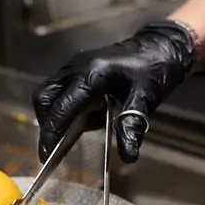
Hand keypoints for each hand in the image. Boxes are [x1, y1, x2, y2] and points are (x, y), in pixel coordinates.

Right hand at [32, 21, 195, 163]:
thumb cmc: (154, 70)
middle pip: (44, 98)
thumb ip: (132, 125)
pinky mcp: (75, 69)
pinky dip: (63, 109)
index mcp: (92, 73)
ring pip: (48, 94)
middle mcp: (76, 67)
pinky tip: (83, 120)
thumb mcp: (146, 98)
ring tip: (69, 136)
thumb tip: (128, 156)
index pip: (62, 107)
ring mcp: (73, 66)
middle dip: (46, 125)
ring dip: (53, 117)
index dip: (52, 133)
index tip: (46, 157)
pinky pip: (59, 91)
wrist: (159, 47)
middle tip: (52, 149)